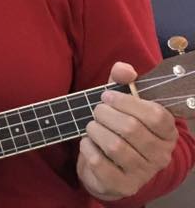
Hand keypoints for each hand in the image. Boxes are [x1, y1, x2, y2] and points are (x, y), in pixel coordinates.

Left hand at [77, 62, 178, 200]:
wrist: (108, 167)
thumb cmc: (118, 128)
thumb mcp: (121, 102)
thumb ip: (123, 82)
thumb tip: (124, 69)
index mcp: (167, 133)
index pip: (156, 115)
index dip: (127, 101)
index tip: (107, 95)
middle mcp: (160, 155)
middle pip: (131, 128)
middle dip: (105, 114)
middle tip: (96, 111)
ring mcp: (143, 174)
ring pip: (115, 146)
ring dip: (95, 130)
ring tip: (92, 126)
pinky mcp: (122, 186)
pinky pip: (99, 163)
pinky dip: (88, 148)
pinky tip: (87, 142)